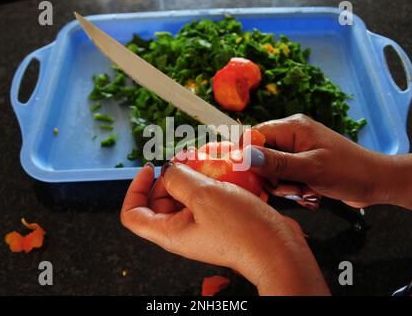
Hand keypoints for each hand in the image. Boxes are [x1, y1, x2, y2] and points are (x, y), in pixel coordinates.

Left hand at [121, 162, 328, 294]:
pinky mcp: (217, 225)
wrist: (278, 251)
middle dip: (168, 178)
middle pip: (158, 202)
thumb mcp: (203, 195)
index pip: (132, 214)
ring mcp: (199, 229)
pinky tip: (222, 175)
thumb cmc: (241, 228)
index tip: (151, 168)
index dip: (135, 189)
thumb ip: (179, 177)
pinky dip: (208, 186)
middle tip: (186, 160)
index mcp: (168, 232)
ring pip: (183, 199)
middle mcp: (180, 233)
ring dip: (191, 178)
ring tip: (206, 164)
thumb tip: (169, 170)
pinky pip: (204, 202)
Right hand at [246, 114, 393, 207]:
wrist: (377, 183)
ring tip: (304, 190)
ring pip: (271, 172)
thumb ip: (275, 163)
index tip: (251, 176)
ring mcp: (296, 152)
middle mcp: (292, 137)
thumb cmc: (350, 171)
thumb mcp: (310, 168)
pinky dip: (292, 190)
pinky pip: (284, 179)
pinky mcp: (301, 166)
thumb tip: (243, 156)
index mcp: (292, 127)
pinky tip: (308, 193)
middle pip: (260, 157)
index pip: (254, 135)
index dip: (248, 156)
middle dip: (271, 177)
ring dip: (284, 187)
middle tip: (290, 186)